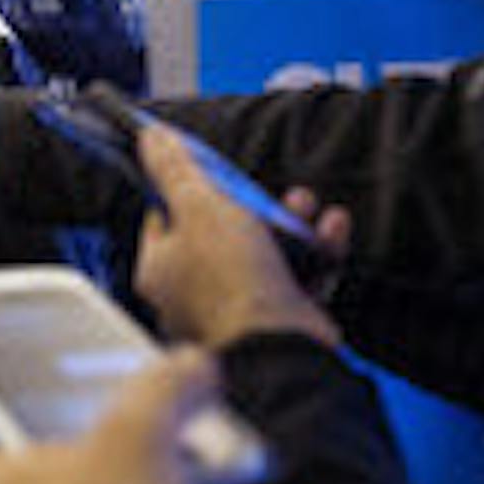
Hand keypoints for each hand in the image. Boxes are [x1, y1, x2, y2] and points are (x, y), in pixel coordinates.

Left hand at [133, 125, 339, 349]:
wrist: (279, 346)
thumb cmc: (231, 281)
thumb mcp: (199, 207)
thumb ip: (175, 170)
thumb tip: (150, 136)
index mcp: (160, 270)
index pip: (163, 219)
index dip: (186, 191)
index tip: (210, 173)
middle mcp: (192, 294)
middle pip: (220, 234)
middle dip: (252, 205)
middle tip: (268, 192)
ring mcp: (237, 309)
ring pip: (265, 253)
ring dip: (293, 222)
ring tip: (306, 203)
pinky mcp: (278, 320)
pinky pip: (299, 277)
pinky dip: (318, 251)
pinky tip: (332, 228)